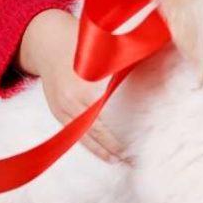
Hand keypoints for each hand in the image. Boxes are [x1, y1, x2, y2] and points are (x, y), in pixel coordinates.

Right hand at [18, 9, 130, 164]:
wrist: (45, 41)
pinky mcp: (56, 110)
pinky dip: (88, 144)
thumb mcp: (103, 50)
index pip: (106, 116)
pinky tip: (102, 153)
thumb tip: (157, 70)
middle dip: (113, 147)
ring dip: (101, 150)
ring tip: (119, 161)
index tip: (138, 142)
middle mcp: (71, 99)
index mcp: (85, 84)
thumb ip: (125, 63)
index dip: (119, 132)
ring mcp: (61, 106)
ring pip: (82, 135)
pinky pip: (72, 132)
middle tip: (133, 159)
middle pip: (94, 130)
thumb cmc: (81, 42)